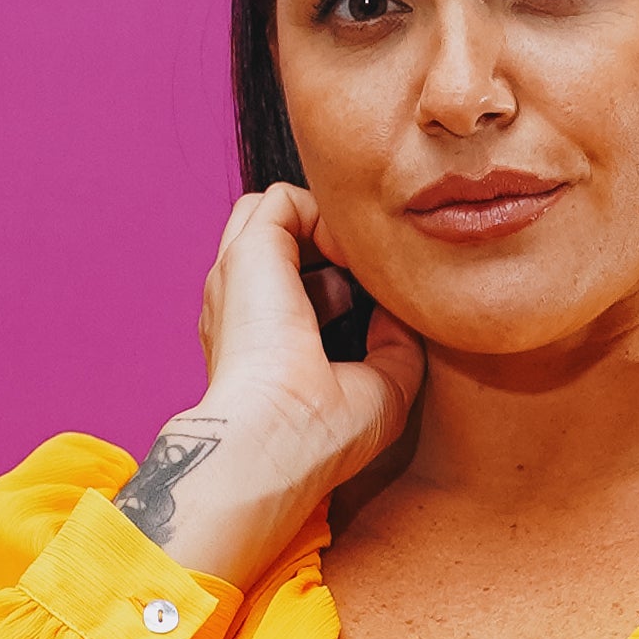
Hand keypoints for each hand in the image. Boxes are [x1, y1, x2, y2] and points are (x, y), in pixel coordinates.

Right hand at [115, 187, 427, 579]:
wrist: (275, 438)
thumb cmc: (319, 436)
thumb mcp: (381, 390)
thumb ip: (396, 346)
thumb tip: (400, 309)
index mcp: (264, 340)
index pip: (294, 284)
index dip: (339, 280)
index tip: (375, 304)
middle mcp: (243, 304)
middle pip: (278, 241)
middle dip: (326, 244)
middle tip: (367, 277)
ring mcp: (238, 276)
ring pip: (271, 214)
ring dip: (322, 225)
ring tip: (359, 261)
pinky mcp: (248, 251)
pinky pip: (283, 200)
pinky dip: (323, 214)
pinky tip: (350, 254)